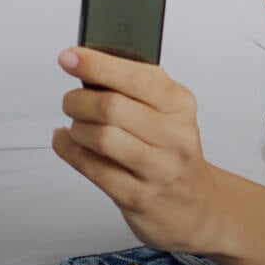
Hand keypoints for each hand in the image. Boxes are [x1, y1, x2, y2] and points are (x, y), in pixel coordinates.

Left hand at [50, 46, 226, 254]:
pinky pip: (92, 168)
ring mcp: (158, 169)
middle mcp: (174, 135)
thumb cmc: (172, 151)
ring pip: (101, 137)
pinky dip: (70, 151)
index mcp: (180, 104)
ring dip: (76, 128)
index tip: (68, 57)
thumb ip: (133, 89)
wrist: (197, 206)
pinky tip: (68, 143)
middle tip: (70, 101)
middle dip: (78, 100)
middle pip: (111, 107)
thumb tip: (86, 66)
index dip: (96, 64)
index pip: (136, 76)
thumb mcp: (167, 112)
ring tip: (76, 127)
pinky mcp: (138, 196)